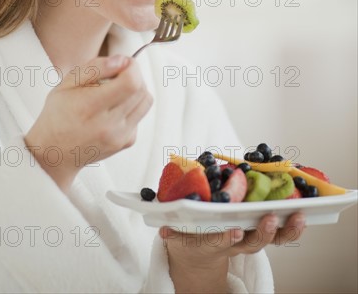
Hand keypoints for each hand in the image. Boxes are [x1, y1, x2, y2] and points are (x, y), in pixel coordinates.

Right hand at [24, 55, 152, 190]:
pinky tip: (114, 108)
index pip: (131, 82)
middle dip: (134, 75)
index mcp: (90, 107)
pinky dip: (132, 106)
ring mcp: (120, 136)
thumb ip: (95, 67)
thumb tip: (122, 60)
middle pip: (141, 89)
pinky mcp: (126, 142)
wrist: (56, 153)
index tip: (122, 63)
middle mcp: (108, 125)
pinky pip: (140, 115)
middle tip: (117, 75)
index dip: (132, 67)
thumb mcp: (67, 84)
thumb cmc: (58, 115)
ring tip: (117, 89)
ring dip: (137, 89)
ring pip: (146, 101)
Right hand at [160, 212, 304, 292]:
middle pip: (250, 244)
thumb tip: (163, 227)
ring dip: (285, 230)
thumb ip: (171, 229)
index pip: (218, 241)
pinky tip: (302, 212)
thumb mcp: (176, 234)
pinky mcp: (259, 234)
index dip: (226, 236)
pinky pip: (278, 233)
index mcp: (210, 242)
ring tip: (298, 216)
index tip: (234, 230)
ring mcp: (248, 240)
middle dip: (261, 233)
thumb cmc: (188, 234)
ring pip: (270, 240)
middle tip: (268, 218)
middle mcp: (233, 244)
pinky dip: (291, 225)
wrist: (198, 254)